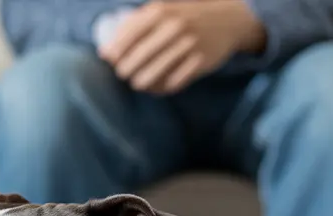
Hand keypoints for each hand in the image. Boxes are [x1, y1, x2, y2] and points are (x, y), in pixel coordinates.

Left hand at [99, 0, 265, 94]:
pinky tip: (158, 86)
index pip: (126, 38)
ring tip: (139, 82)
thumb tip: (105, 52)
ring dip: (141, 82)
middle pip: (135, 61)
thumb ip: (134, 26)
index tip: (110, 60)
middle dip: (125, 71)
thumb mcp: (161, 10)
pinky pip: (171, 84)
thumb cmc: (185, 16)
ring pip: (151, 76)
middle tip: (126, 73)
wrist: (228, 19)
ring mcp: (188, 45)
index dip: (114, 52)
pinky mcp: (200, 62)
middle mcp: (173, 27)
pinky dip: (161, 88)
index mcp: (159, 12)